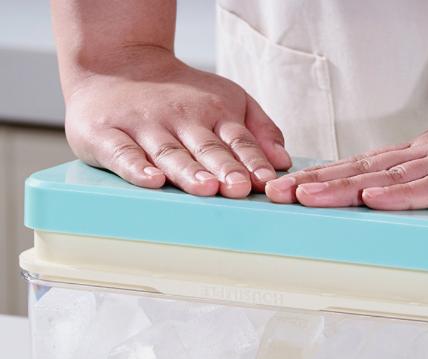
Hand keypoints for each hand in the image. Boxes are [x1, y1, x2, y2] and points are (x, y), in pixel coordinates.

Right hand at [64, 47, 290, 197]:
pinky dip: (136, 168)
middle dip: (225, 168)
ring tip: (205, 187)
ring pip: (169, 152)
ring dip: (188, 171)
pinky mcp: (107, 134)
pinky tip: (152, 180)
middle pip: (206, 148)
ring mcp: (143, 125)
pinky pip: (123, 153)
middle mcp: (181, 118)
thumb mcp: (228, 100)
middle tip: (239, 188)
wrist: (115, 63)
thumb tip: (283, 162)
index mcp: (214, 112)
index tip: (266, 181)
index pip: (238, 140)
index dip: (253, 161)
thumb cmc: (181, 94)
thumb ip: (259, 130)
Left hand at [265, 87, 427, 208]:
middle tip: (278, 194)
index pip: (365, 165)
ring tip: (304, 197)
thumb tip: (398, 189)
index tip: (292, 187)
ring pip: (390, 177)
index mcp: (426, 153)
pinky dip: (402, 194)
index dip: (326, 177)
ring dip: (344, 188)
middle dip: (317, 183)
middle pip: (364, 169)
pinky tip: (371, 198)